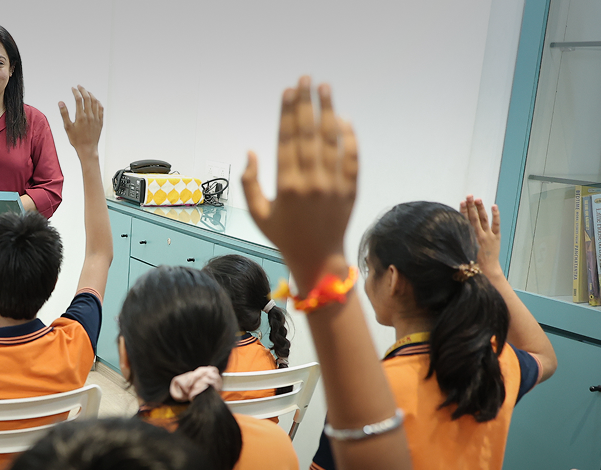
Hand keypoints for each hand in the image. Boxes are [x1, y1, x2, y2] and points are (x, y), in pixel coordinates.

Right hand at [59, 85, 103, 155]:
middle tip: (79, 86)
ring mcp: (96, 118)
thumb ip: (64, 114)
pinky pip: (101, 109)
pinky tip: (95, 101)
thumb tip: (61, 102)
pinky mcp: (100, 121)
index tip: (73, 88)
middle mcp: (90, 116)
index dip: (75, 92)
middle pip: (88, 98)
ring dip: (91, 95)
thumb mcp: (67, 127)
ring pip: (95, 102)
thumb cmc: (76, 139)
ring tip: (87, 91)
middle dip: (83, 90)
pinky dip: (98, 102)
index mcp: (81, 116)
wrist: (87, 149)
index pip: (79, 99)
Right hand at [240, 77, 358, 286]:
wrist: (319, 259)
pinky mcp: (350, 189)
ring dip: (328, 111)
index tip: (287, 92)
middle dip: (306, 103)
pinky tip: (343, 119)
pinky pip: (351, 157)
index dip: (286, 113)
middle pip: (308, 133)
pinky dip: (348, 137)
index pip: (286, 139)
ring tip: (325, 88)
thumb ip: (250, 183)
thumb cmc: (284, 236)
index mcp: (286, 186)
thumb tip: (251, 153)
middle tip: (305, 79)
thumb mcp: (258, 213)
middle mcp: (311, 181)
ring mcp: (333, 184)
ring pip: (331, 140)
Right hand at [460, 195, 502, 276]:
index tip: (461, 202)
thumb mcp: (464, 251)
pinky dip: (496, 215)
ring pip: (484, 219)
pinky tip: (494, 206)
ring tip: (478, 199)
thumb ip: (460, 242)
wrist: (487, 270)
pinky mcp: (496, 237)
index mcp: (469, 239)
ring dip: (481, 209)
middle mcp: (479, 235)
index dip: (463, 211)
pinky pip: (496, 225)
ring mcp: (488, 236)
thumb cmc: (472, 263)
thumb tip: (451, 231)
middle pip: (474, 218)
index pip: (465, 222)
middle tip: (469, 196)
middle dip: (471, 207)